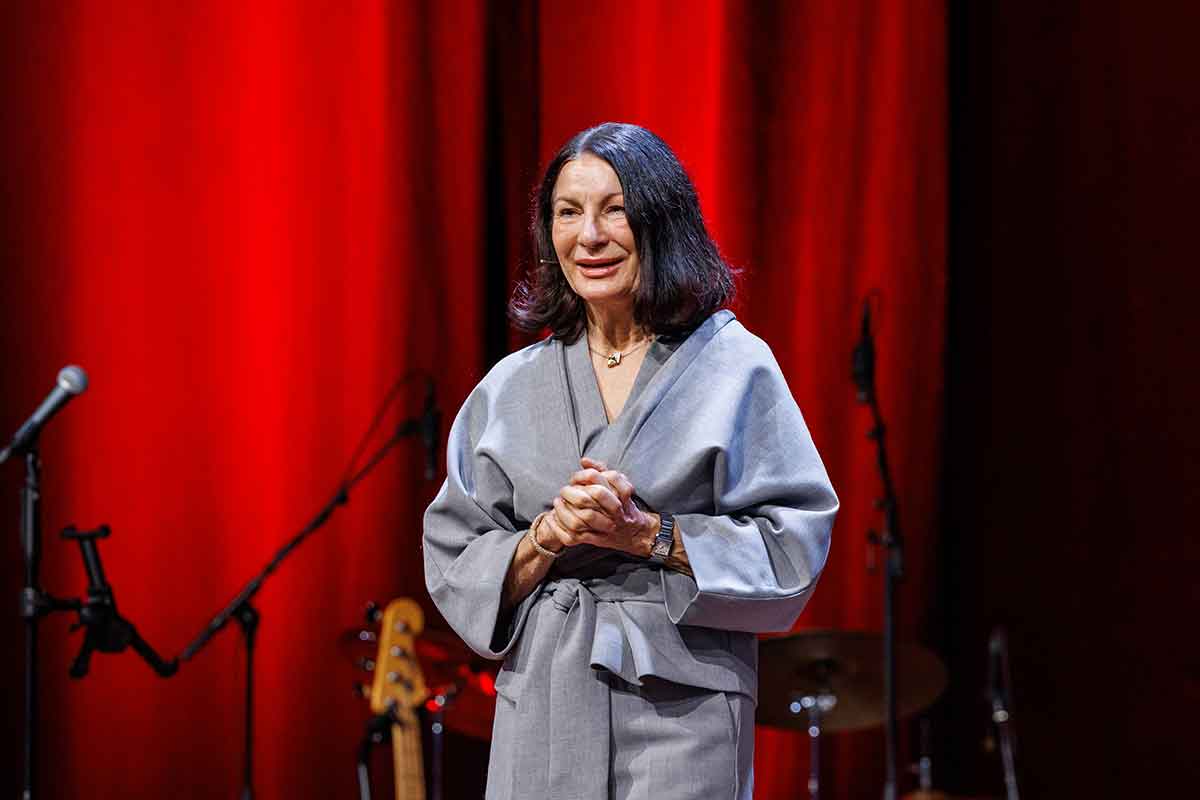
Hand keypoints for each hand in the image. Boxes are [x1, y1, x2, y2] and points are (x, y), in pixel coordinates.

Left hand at [537, 457, 657, 556]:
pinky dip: (560, 528)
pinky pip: (575, 536)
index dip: (583, 476)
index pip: (601, 479)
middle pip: (596, 495)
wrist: (635, 533)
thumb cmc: (623, 505)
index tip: (574, 478)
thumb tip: (583, 460)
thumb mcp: (618, 484)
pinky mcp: (596, 540)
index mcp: (620, 495)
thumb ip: (601, 469)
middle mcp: (616, 511)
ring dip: (566, 509)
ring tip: (558, 503)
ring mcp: (607, 527)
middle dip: (575, 491)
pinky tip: (552, 519)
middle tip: (564, 490)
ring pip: (586, 517)